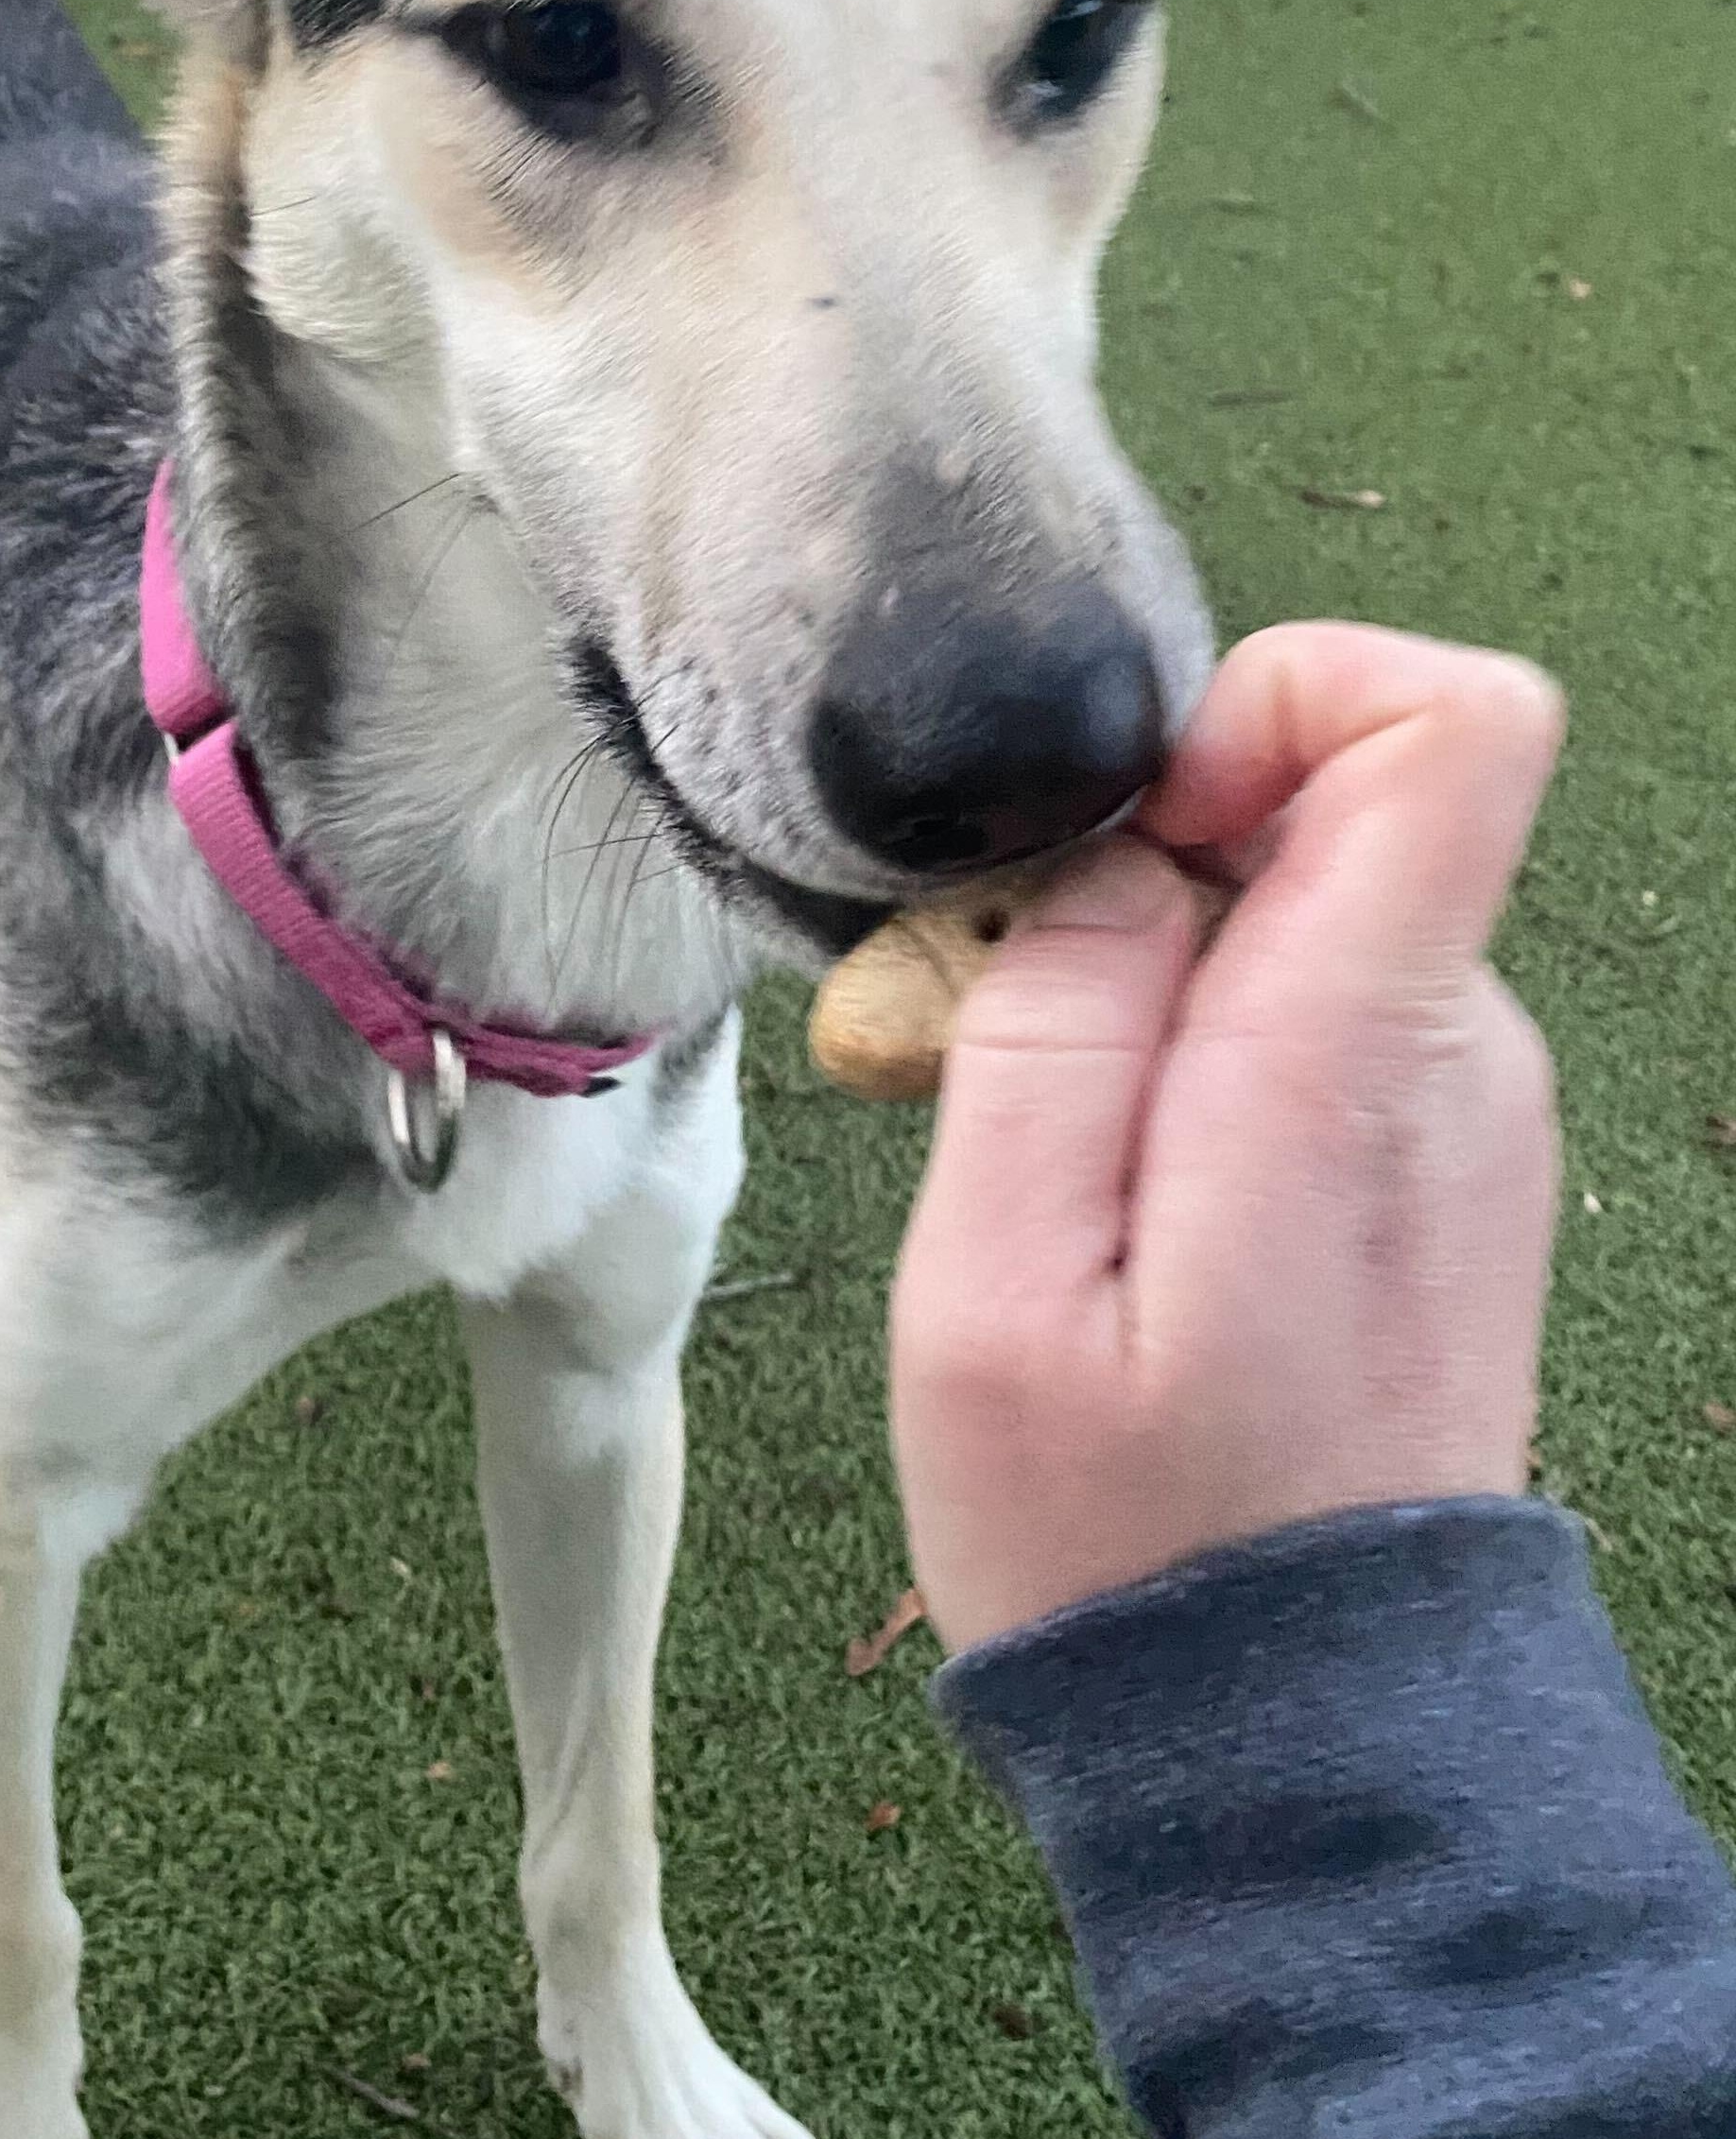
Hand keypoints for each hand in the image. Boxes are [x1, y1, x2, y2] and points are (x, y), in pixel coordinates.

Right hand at [888, 623, 1566, 1653]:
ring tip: (1029, 1169)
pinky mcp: (1430, 1165)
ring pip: (1287, 917)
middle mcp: (1452, 1057)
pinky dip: (1178, 1059)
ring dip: (1131, 984)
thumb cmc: (1122, 1536)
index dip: (1273, 695)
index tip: (1121, 830)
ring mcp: (1459, 1112)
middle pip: (1321, 806)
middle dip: (1127, 876)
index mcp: (1354, 1059)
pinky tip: (1097, 1207)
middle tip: (987, 1051)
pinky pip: (1299, 1018)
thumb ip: (1048, 1026)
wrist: (1300, 1750)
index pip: (1449, 723)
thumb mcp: (996, 1284)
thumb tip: (1111, 859)